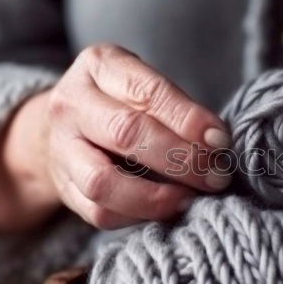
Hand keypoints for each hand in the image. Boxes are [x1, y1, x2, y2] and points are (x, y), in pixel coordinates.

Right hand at [0, 44, 231, 232]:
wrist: (65, 125)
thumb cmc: (123, 102)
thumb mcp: (146, 85)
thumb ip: (179, 109)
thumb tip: (218, 143)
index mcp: (100, 65)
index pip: (148, 93)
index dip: (189, 120)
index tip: (221, 142)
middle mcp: (72, 104)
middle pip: (126, 134)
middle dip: (180, 159)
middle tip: (216, 177)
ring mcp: (61, 148)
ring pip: (103, 182)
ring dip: (155, 198)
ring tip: (189, 199)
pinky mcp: (64, 188)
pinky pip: (99, 213)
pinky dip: (138, 217)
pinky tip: (164, 210)